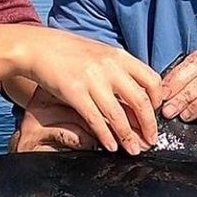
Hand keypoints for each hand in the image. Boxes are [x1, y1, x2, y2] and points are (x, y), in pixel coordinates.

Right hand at [23, 28, 161, 153]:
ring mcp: (92, 80)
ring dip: (129, 136)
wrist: (39, 47)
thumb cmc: (70, 52)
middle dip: (148, 125)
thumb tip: (137, 91)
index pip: (152, 80)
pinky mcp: (74, 92)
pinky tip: (111, 146)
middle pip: (140, 101)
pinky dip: (106, 136)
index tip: (155, 113)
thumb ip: (119, 69)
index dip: (157, 100)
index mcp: (119, 56)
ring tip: (133, 150)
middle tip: (151, 140)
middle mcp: (109, 67)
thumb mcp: (101, 53)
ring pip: (118, 115)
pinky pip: (95, 119)